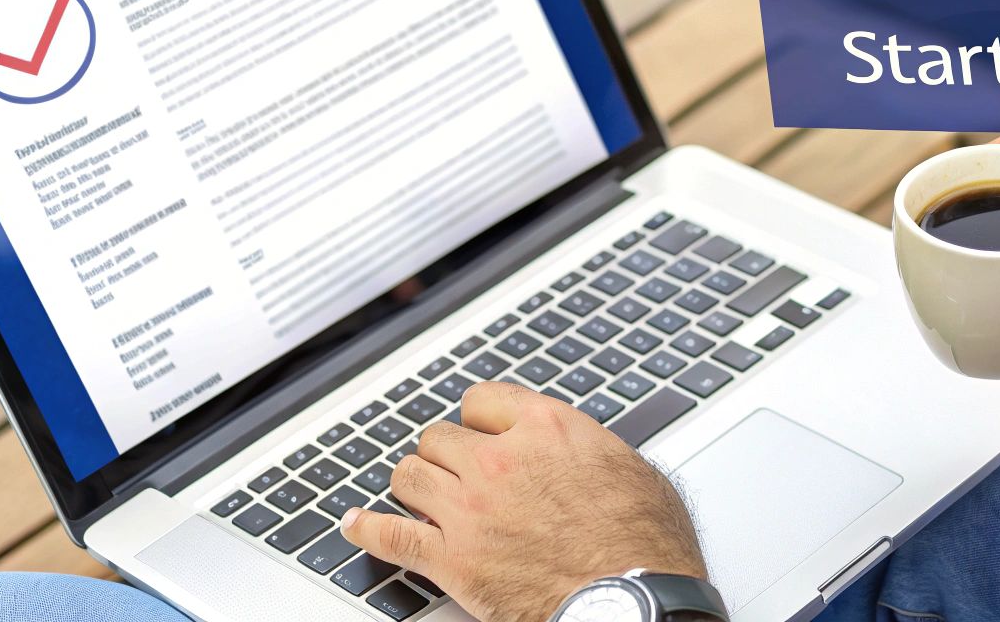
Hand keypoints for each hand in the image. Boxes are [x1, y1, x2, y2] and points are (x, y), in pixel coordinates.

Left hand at [340, 382, 708, 621]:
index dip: (480, 421)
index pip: (482, 400)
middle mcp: (499, 460)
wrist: (630, 600)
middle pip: (439, 436)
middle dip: (447, 455)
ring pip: (408, 475)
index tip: (481, 433)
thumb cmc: (643, 545)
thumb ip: (590, 450)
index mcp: (546, 429)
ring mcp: (469, 509)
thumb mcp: (631, 471)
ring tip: (422, 498)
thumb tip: (585, 452)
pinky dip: (366, 530)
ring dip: (415, 486)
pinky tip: (356, 525)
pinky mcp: (451, 560)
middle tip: (458, 474)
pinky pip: (388, 536)